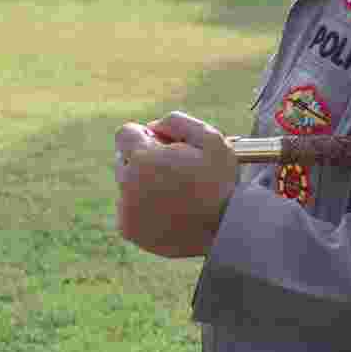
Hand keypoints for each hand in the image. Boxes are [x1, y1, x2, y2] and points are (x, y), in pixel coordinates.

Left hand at [113, 111, 235, 257]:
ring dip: (142, 185)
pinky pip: (127, 209)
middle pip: (123, 159)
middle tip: (174, 173)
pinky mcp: (128, 229)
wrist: (227, 229)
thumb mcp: (210, 139)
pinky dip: (143, 209)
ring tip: (175, 195)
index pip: (125, 133)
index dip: (146, 137)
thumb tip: (150, 126)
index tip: (163, 148)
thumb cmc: (221, 182)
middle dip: (143, 160)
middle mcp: (127, 184)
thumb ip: (175, 122)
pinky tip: (169, 212)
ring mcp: (125, 209)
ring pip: (125, 185)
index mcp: (143, 158)